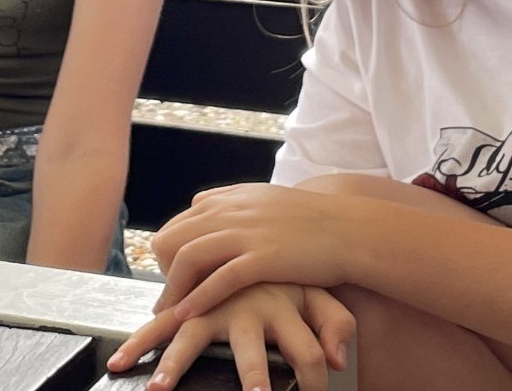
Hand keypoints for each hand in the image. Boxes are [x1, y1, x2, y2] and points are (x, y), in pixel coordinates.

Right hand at [108, 283, 352, 390]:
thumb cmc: (292, 274)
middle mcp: (247, 308)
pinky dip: (142, 342)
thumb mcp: (321, 296)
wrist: (265, 231)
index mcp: (284, 307)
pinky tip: (120, 364)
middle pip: (251, 352)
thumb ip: (335, 325)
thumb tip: (340, 361)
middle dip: (253, 378)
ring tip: (158, 390)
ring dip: (176, 365)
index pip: (308, 355)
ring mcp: (214, 306)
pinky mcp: (190, 306)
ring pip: (192, 336)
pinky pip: (161, 324)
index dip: (317, 380)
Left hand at [153, 185, 359, 321]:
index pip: (177, 223)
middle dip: (163, 272)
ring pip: (188, 257)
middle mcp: (231, 211)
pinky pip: (218, 279)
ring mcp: (246, 233)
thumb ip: (229, 200)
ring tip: (168, 312)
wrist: (348, 230)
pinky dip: (198, 298)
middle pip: (173, 238)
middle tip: (169, 298)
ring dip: (173, 288)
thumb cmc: (308, 220)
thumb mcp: (263, 197)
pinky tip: (187, 314)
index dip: (169, 254)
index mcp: (229, 199)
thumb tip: (198, 203)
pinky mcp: (262, 257)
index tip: (172, 278)